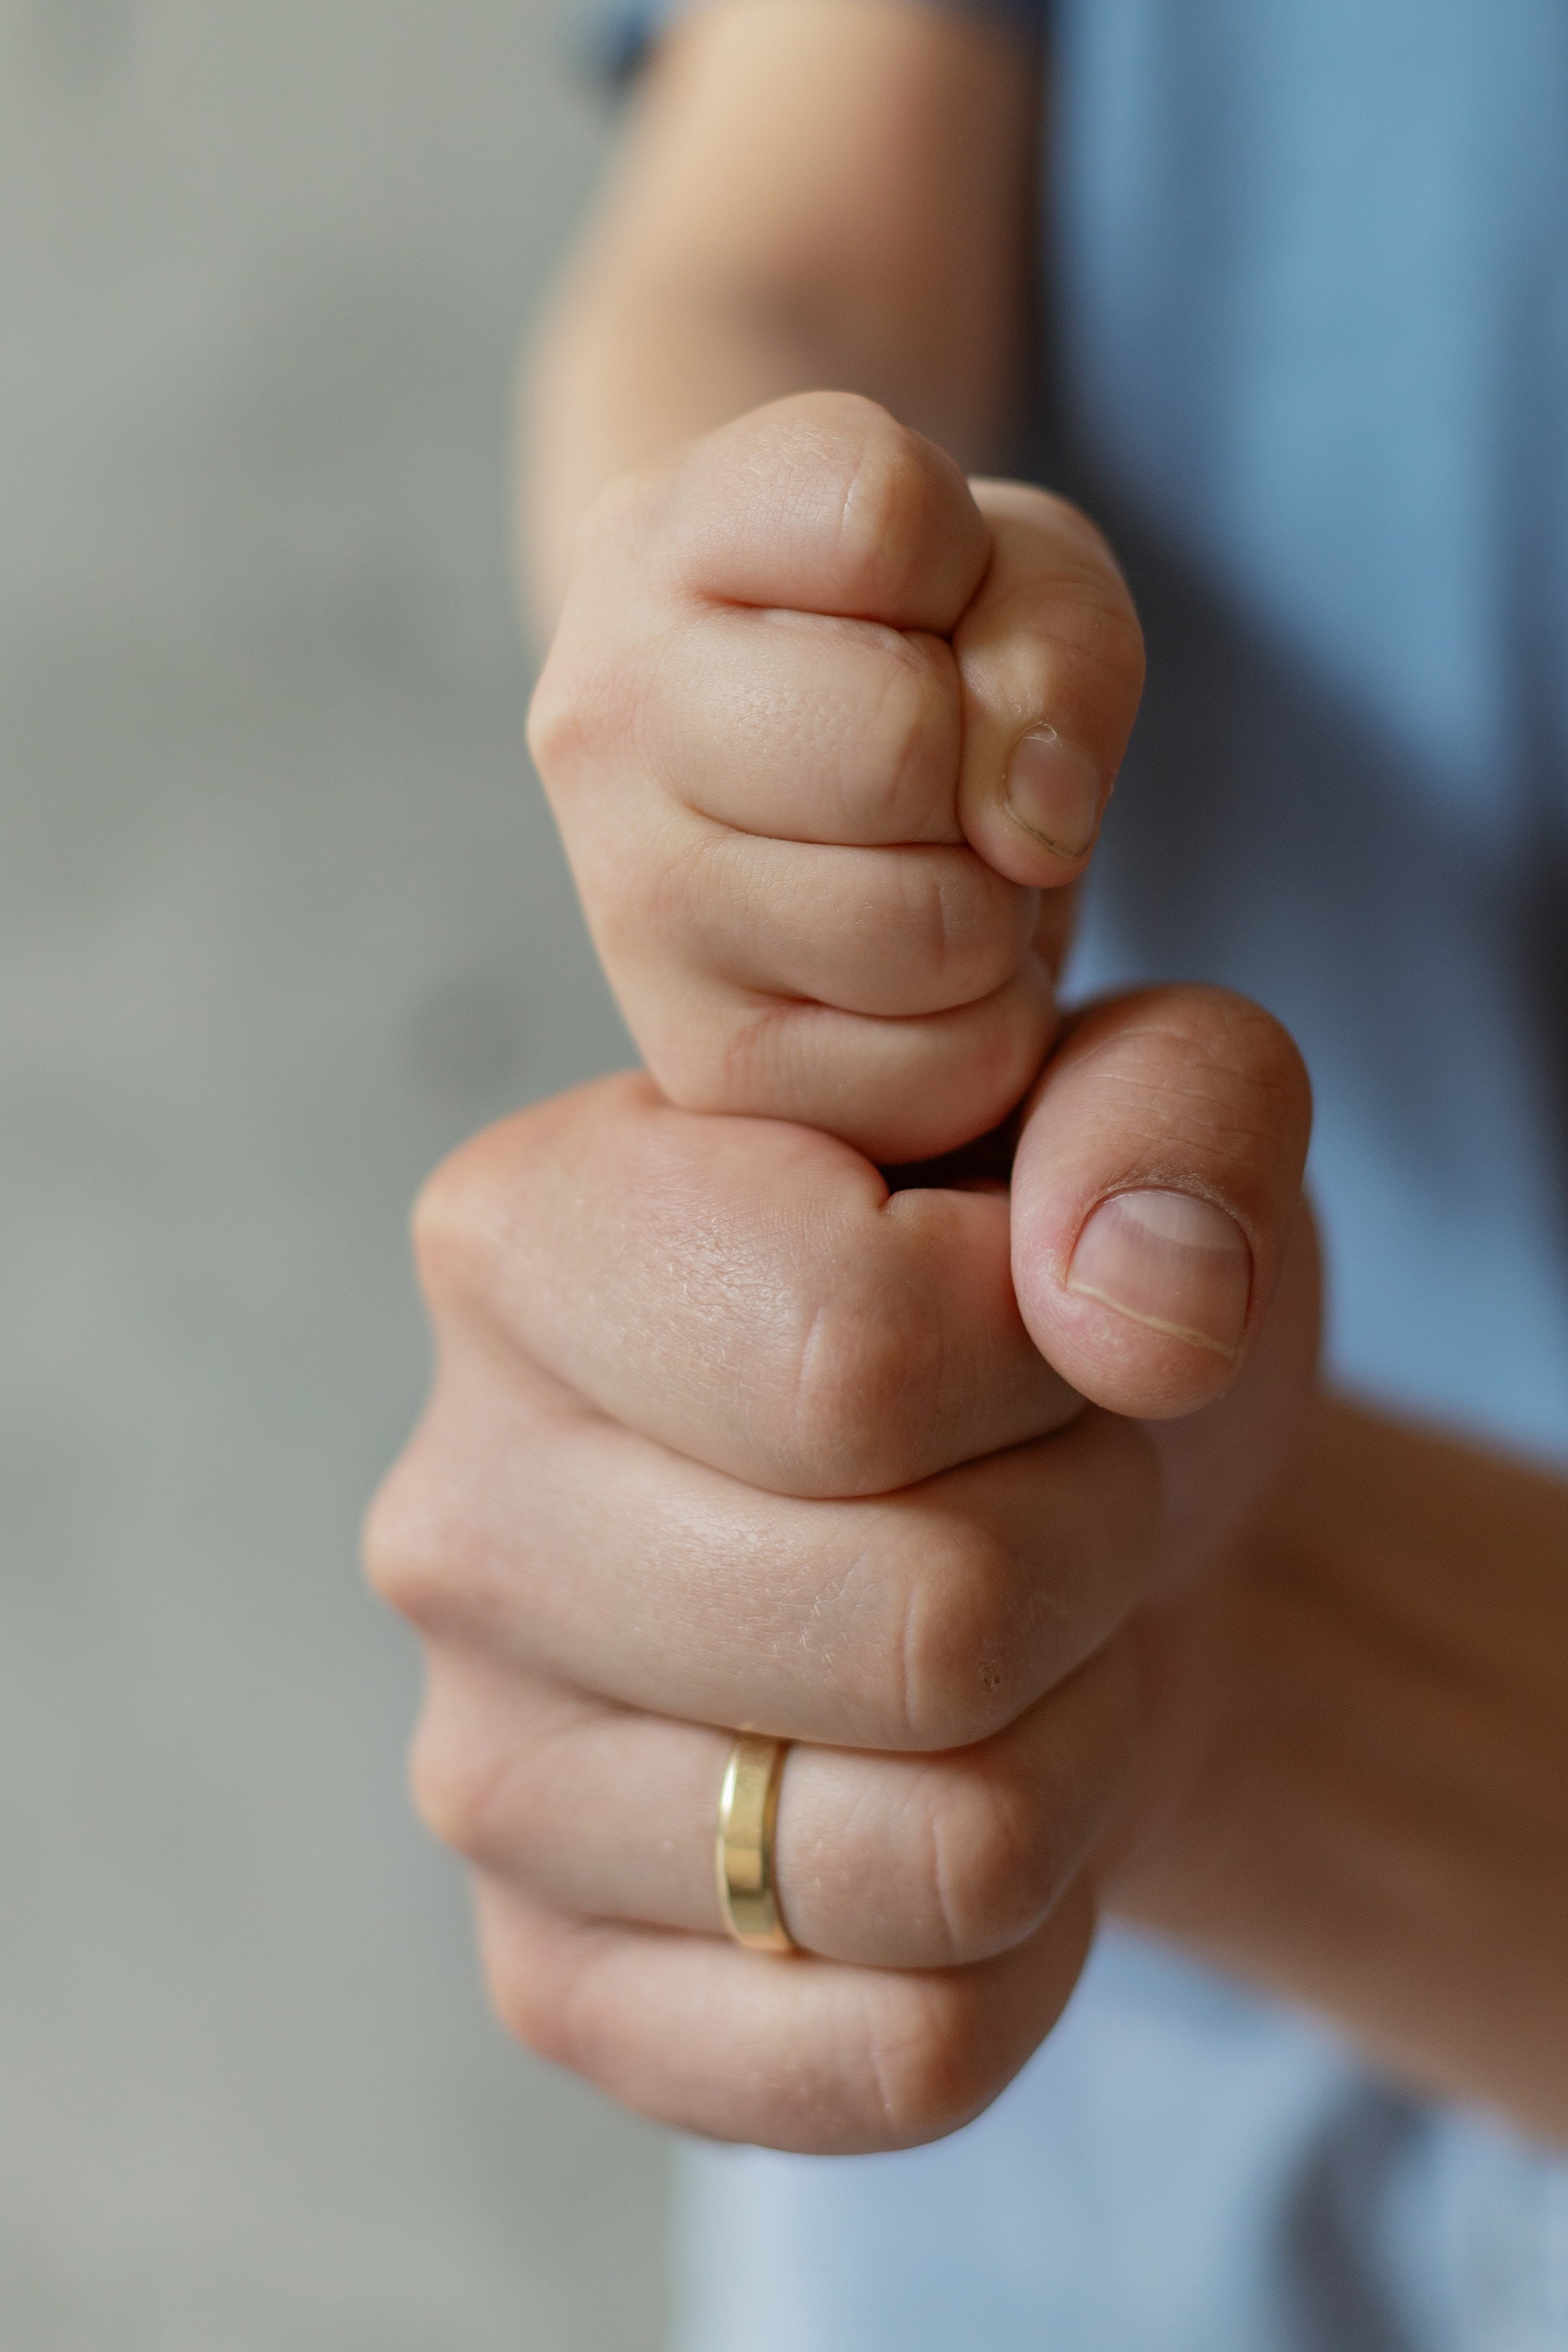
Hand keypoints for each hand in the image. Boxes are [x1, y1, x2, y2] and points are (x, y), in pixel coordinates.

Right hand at [368, 394, 1314, 2151]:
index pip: (861, 1356)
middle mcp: (452, 1517)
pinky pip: (909, 2050)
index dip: (1063, 1362)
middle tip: (1053, 1497)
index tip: (1049, 1329)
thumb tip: (1135, 1307)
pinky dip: (1027, 1943)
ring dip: (1074, 1744)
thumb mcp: (1154, 1126)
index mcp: (525, 1240)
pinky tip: (969, 1796)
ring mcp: (483, 1775)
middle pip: (932, 1621)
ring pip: (948, 1854)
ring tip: (1015, 1637)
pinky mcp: (561, 1987)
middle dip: (1093, 1558)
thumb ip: (1174, 1114)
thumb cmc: (1050, 1315)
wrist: (1016, 1537)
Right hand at [528, 390, 1144, 1169]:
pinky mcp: (700, 1063)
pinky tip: (918, 978)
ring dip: (996, 911)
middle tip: (946, 776)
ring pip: (927, 928)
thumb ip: (1060, 643)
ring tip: (932, 870)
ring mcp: (629, 903)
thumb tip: (1030, 829)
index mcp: (661, 535)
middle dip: (984, 767)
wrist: (807, 801)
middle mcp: (602, 714)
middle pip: (899, 742)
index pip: (881, 516)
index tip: (925, 609)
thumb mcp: (1018, 573)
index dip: (971, 564)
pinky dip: (984, 1031)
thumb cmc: (917, 652)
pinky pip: (936, 1072)